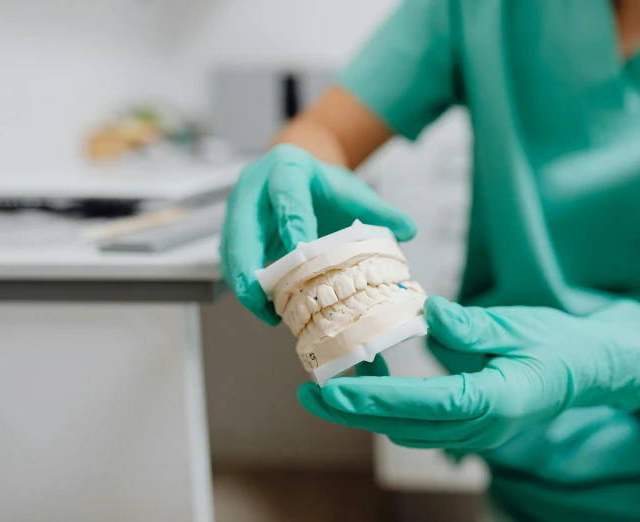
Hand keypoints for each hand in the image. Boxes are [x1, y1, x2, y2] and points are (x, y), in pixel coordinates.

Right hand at [220, 144, 416, 323]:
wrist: (294, 172)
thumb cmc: (321, 185)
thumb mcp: (350, 190)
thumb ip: (379, 209)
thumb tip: (409, 230)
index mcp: (286, 169)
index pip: (287, 197)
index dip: (292, 225)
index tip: (300, 253)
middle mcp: (253, 187)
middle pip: (241, 226)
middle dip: (247, 263)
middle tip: (259, 296)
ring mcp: (236, 209)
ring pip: (230, 248)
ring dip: (243, 282)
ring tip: (265, 313)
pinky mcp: (231, 231)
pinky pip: (230, 261)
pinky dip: (245, 286)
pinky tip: (265, 308)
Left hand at [298, 296, 639, 450]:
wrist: (590, 369)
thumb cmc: (559, 344)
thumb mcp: (517, 325)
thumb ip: (469, 325)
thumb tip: (424, 310)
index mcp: (497, 401)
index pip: (425, 404)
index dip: (376, 398)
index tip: (334, 388)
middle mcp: (484, 429)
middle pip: (406, 428)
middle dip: (354, 413)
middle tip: (310, 392)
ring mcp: (478, 435)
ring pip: (409, 432)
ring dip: (367, 414)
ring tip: (330, 387)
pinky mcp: (473, 429)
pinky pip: (422, 427)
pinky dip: (390, 411)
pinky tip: (370, 387)